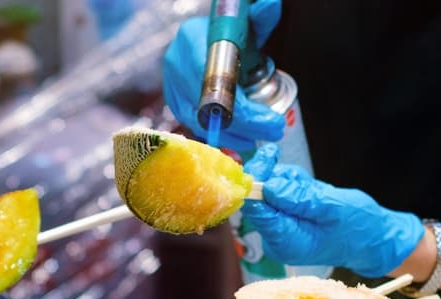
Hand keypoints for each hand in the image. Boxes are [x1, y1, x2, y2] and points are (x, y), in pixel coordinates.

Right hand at [162, 0, 284, 150]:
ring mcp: (170, 82)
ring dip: (227, 135)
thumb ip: (262, 15)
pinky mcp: (173, 99)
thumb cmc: (232, 29)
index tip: (270, 120)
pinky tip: (236, 141)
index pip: (215, 82)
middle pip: (204, 105)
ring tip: (254, 142)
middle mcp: (175, 61)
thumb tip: (269, 5)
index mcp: (191, 38)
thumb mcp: (250, 20)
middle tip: (270, 133)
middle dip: (239, 126)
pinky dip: (215, 134)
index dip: (242, 108)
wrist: (213, 38)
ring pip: (195, 119)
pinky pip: (191, 122)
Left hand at [240, 145, 424, 277]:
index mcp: (285, 243)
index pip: (258, 211)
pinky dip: (294, 183)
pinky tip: (312, 190)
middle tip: (302, 179)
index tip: (268, 158)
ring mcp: (280, 227)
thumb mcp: (334, 208)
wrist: (374, 238)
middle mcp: (276, 237)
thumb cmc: (360, 227)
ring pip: (269, 191)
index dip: (258, 183)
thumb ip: (300, 198)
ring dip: (290, 181)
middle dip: (279, 180)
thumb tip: (269, 186)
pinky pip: (280, 192)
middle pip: (259, 199)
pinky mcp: (285, 216)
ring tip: (315, 190)